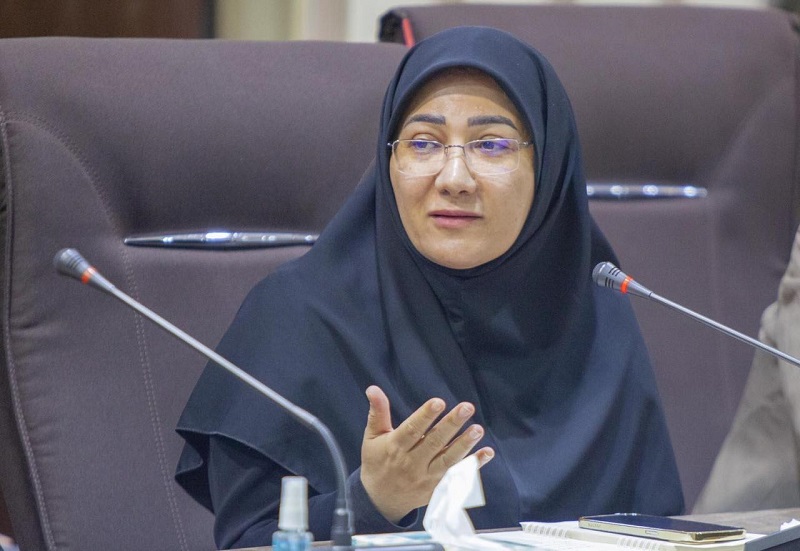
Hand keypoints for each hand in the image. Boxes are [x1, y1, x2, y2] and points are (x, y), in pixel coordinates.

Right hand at [360, 385, 494, 522]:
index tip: (438, 402)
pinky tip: (487, 453)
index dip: (425, 416)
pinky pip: (457, 476)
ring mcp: (426, 478)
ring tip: (478, 429)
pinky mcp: (437, 488)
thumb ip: (378, 413)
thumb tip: (373, 388)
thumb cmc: (377, 462)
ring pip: (447, 460)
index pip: (411, 430)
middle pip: (433, 443)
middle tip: (466, 408)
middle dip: (451, 424)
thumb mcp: (372, 437)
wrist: (381, 500)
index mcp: (395, 447)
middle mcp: (411, 464)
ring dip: (464, 444)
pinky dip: (473, 466)